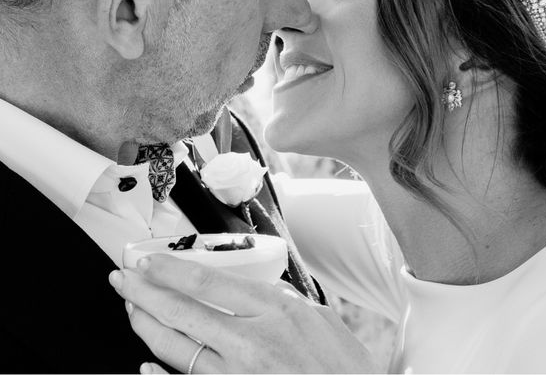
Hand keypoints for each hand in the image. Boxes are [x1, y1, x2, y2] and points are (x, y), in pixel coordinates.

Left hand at [109, 255, 378, 372]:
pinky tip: (145, 365)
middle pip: (182, 311)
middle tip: (123, 279)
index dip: (171, 269)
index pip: (208, 282)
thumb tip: (252, 289)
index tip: (149, 261)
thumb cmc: (342, 367)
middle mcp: (251, 340)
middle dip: (145, 292)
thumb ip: (282, 300)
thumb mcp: (320, 317)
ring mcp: (238, 374)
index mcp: (275, 310)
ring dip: (146, 325)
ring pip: (176, 348)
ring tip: (131, 309)